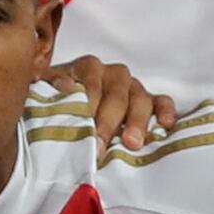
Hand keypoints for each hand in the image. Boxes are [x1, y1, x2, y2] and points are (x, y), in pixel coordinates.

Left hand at [54, 55, 175, 155]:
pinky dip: (166, 111)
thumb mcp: (47, 90)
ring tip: (131, 143)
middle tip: (100, 145)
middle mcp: (113, 74)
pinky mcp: (150, 100)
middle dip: (108, 122)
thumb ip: (49, 85)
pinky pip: (162, 101)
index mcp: (88, 68)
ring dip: (136, 121)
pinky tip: (166, 125)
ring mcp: (133, 87)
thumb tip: (63, 86)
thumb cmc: (60, 101)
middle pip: (116, 95)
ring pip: (140, 99)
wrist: (71, 105)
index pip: (90, 83)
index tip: (82, 128)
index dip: (87, 106)